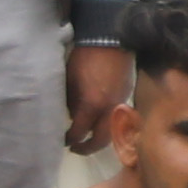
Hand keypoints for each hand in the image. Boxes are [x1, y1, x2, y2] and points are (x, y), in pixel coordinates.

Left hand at [64, 41, 128, 157]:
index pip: (79, 132)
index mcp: (91, 105)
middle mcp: (108, 109)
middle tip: (75, 148)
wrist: (109, 38)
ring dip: (100, 137)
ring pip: (111, 130)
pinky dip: (108, 123)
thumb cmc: (83, 57)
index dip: (69, 140)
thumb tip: (71, 115)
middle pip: (100, 140)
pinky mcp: (126, 94)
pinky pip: (116, 116)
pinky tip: (99, 120)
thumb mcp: (69, 80)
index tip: (62, 141)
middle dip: (87, 148)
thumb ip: (70, 102)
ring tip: (88, 138)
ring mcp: (120, 102)